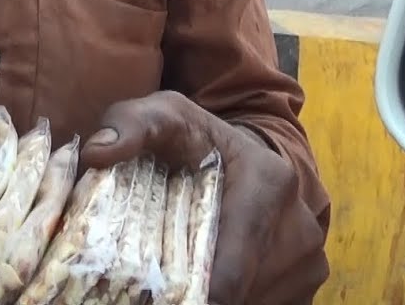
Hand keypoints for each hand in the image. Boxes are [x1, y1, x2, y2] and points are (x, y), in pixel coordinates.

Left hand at [81, 91, 327, 304]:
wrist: (239, 153)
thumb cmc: (193, 138)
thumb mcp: (160, 117)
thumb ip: (129, 125)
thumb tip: (97, 152)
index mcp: (268, 182)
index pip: (232, 263)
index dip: (192, 291)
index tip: (158, 297)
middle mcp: (299, 224)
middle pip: (242, 291)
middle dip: (196, 295)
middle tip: (156, 291)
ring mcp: (307, 258)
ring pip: (254, 303)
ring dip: (212, 299)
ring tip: (176, 288)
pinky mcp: (305, 281)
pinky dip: (233, 301)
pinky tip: (202, 289)